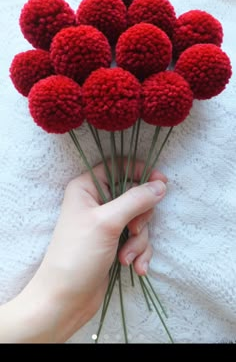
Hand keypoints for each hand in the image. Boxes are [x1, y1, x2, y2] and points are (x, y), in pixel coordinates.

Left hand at [0, 159, 166, 342]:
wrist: (65, 299)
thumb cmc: (78, 254)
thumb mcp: (107, 222)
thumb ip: (136, 200)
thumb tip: (161, 184)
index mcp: (87, 187)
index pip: (119, 166)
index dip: (141, 171)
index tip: (162, 183)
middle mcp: (97, 202)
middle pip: (134, 195)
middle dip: (140, 217)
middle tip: (134, 230)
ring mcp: (107, 224)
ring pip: (139, 220)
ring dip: (139, 241)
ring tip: (126, 258)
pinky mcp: (115, 243)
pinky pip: (137, 239)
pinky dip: (139, 252)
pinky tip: (135, 268)